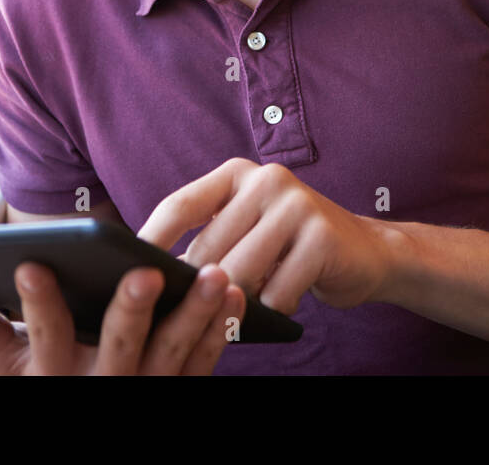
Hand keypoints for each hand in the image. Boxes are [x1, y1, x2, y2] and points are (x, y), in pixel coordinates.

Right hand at [0, 261, 245, 374]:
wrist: (97, 429)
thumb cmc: (51, 382)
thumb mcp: (12, 368)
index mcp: (54, 374)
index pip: (46, 334)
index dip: (37, 301)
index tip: (31, 262)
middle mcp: (100, 385)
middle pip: (119, 346)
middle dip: (130, 309)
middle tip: (145, 273)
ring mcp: (145, 390)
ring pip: (173, 351)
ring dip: (194, 312)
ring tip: (212, 273)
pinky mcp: (179, 391)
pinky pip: (204, 361)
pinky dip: (220, 328)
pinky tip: (233, 294)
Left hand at [139, 158, 398, 312]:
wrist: (367, 251)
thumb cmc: (292, 246)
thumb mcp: (249, 228)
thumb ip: (211, 238)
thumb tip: (152, 274)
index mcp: (239, 174)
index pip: (180, 205)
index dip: (149, 241)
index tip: (121, 272)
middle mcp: (267, 180)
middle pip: (208, 249)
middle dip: (197, 289)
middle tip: (188, 314)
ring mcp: (297, 205)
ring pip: (240, 274)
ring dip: (235, 303)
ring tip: (237, 312)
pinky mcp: (322, 237)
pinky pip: (277, 292)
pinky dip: (272, 310)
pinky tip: (281, 303)